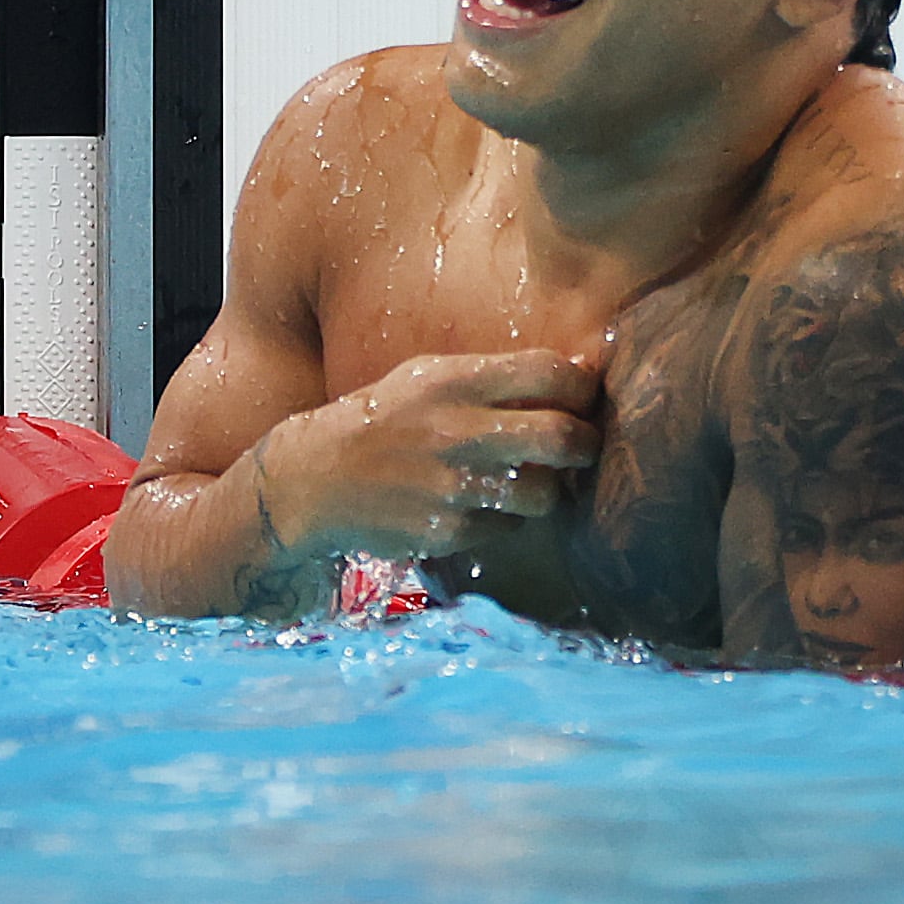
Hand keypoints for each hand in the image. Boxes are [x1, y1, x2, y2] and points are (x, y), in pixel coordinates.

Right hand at [255, 349, 603, 561]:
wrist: (317, 480)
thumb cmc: (386, 419)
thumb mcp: (429, 378)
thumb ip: (494, 377)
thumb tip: (576, 374)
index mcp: (455, 380)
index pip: (550, 372)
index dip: (583, 386)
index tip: (584, 397)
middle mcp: (457, 430)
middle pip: (562, 436)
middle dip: (586, 444)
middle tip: (584, 447)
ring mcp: (452, 486)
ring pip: (544, 493)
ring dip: (547, 490)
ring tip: (529, 482)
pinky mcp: (446, 531)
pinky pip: (508, 528)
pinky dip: (505, 520)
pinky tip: (480, 506)